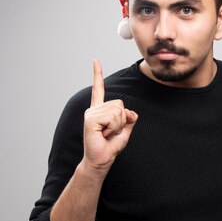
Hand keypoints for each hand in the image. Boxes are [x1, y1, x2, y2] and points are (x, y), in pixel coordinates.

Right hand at [82, 59, 137, 177]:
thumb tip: (131, 112)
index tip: (95, 60)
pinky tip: (104, 134)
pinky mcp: (91, 119)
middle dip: (122, 120)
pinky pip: (113, 117)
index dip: (97, 74)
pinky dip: (114, 128)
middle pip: (121, 104)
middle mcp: (94, 109)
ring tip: (107, 134)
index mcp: (100, 110)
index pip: (99, 89)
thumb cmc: (110, 146)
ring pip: (119, 111)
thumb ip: (129, 119)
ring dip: (118, 126)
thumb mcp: (125, 131)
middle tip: (111, 132)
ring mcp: (91, 113)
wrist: (101, 160)